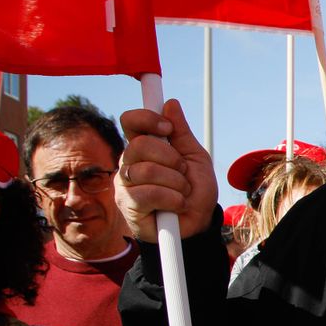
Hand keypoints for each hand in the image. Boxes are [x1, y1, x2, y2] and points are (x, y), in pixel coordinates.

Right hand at [116, 100, 217, 240]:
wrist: (200, 222)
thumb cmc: (195, 189)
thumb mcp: (194, 157)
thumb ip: (181, 133)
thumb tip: (170, 103)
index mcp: (143, 147)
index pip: (131, 121)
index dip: (148, 119)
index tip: (168, 129)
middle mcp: (129, 162)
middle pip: (140, 145)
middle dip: (172, 159)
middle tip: (182, 172)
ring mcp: (125, 184)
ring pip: (147, 171)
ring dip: (177, 183)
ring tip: (182, 192)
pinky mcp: (128, 205)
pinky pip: (149, 194)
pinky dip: (173, 199)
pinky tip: (176, 205)